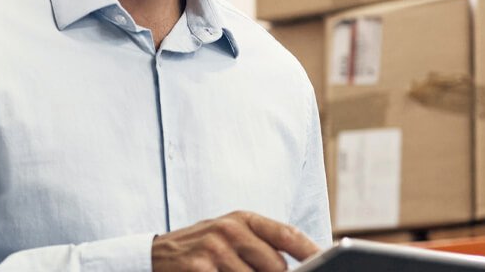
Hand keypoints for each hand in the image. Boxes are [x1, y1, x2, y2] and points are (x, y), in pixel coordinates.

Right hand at [151, 210, 319, 271]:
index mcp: (243, 218)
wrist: (155, 255)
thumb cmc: (202, 248)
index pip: (287, 234)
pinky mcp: (199, 267)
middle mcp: (229, 228)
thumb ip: (262, 245)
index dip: (311, 251)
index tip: (329, 261)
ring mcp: (213, 248)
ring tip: (233, 271)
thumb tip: (304, 265)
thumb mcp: (231, 236)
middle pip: (276, 266)